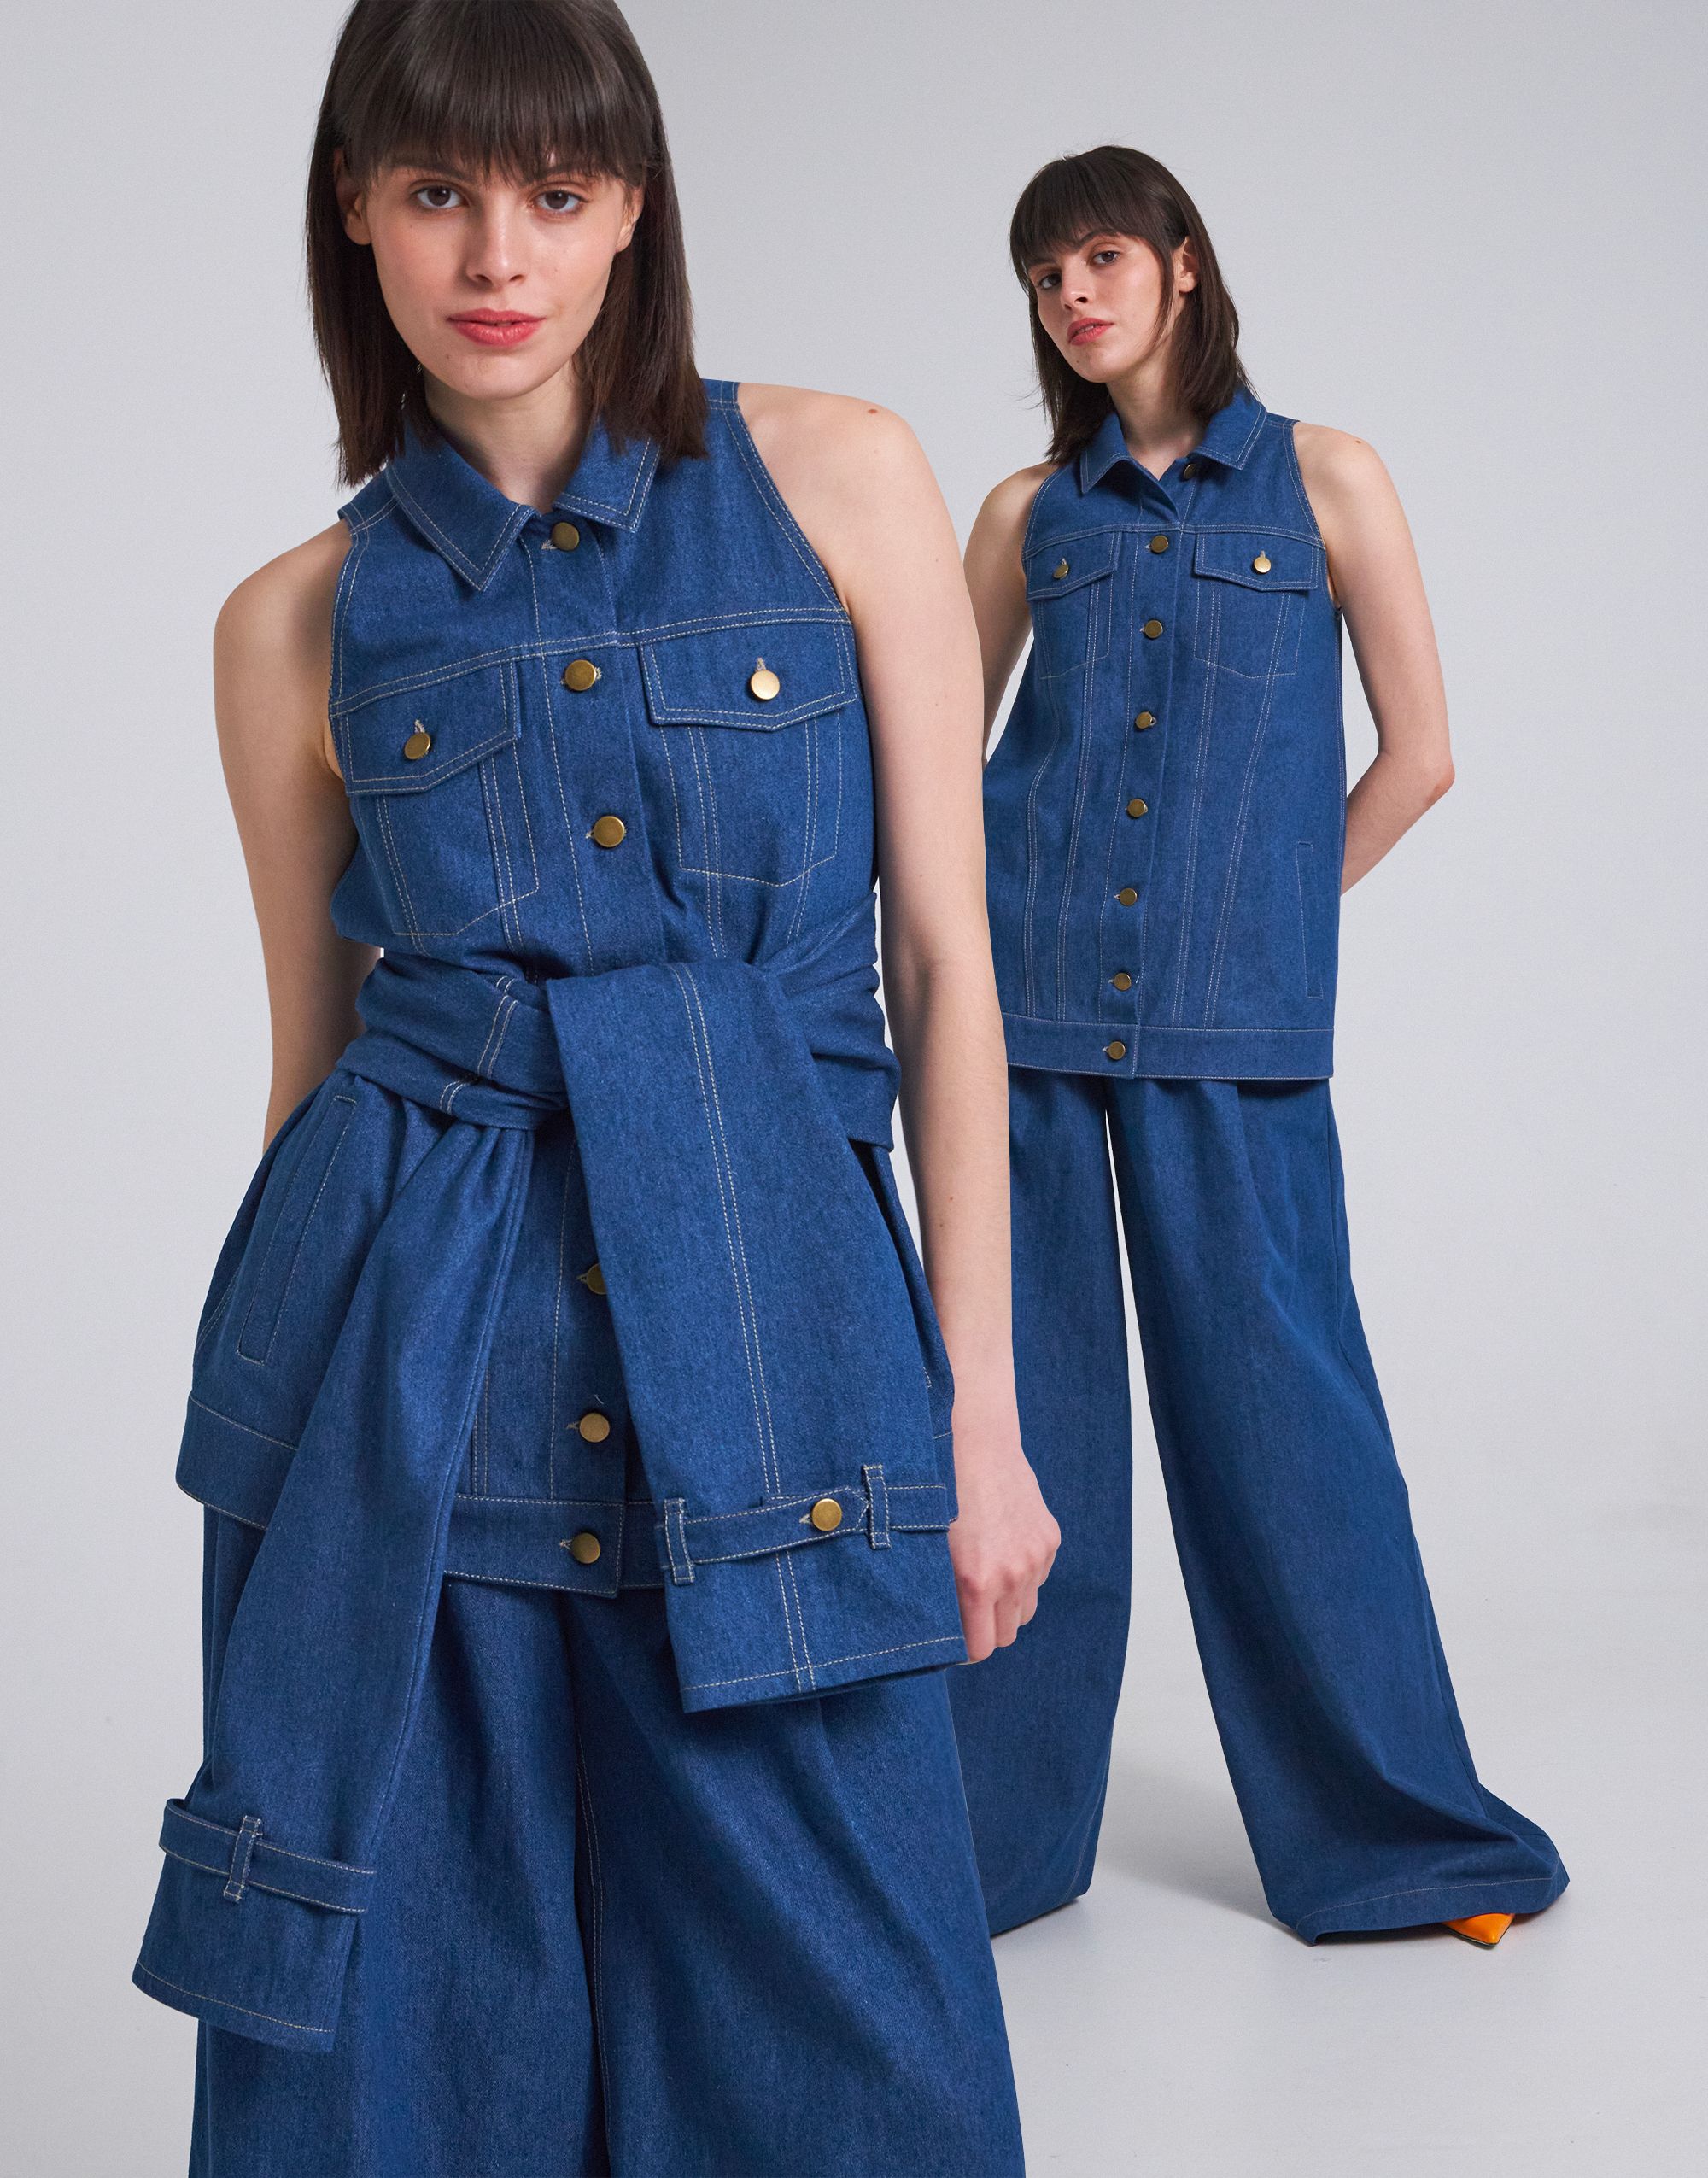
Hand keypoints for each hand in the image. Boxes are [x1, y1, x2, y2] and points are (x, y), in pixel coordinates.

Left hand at [947, 1405, 1059, 1662]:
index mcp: (978, 1581)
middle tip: (965, 1614)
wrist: (977, 1444)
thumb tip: (937, 1633)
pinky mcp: (1049, 1539)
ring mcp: (1035, 1557)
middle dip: (986, 1630)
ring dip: (1006, 1605)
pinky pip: (1037, 1577)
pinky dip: (1021, 1575)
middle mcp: (1013, 1574)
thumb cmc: (940, 1494)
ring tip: (983, 1578)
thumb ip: (939, 1595)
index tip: (952, 1644)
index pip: (982, 1648)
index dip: (965, 1650)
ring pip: (1025, 1609)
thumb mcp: (929, 1549)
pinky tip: (999, 1548)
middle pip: (1006, 1635)